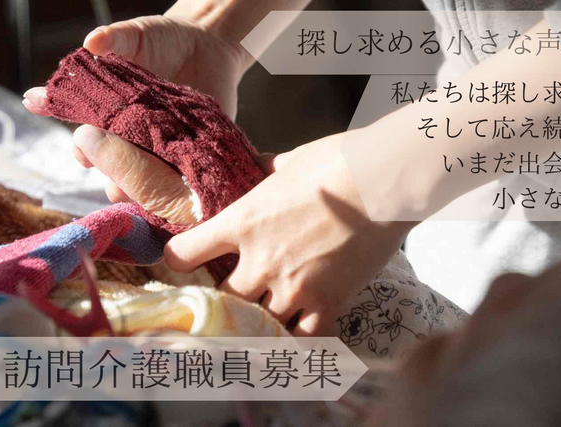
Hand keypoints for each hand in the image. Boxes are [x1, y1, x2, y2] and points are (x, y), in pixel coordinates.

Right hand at [22, 11, 250, 215]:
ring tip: (129, 187)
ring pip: (147, 176)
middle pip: (116, 163)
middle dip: (107, 168)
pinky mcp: (193, 150)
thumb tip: (92, 43)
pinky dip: (176, 182)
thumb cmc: (164, 40)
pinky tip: (172, 185)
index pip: (90, 136)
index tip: (81, 152)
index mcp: (113, 113)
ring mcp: (163, 146)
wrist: (208, 45)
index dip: (82, 144)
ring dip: (137, 184)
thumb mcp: (139, 36)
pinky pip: (182, 174)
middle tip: (101, 166)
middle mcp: (135, 135)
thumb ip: (117, 38)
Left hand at [164, 131, 414, 334]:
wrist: (381, 183)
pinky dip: (298, 336)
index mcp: (242, 222)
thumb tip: (258, 166)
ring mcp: (293, 286)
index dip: (179, 258)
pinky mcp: (327, 302)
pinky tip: (299, 329)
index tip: (185, 259)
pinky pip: (303, 337)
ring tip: (268, 315)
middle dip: (226, 297)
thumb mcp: (290, 161)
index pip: (185, 253)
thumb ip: (266, 170)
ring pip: (260, 323)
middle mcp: (260, 261)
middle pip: (223, 299)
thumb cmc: (336, 162)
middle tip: (236, 293)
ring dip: (261, 319)